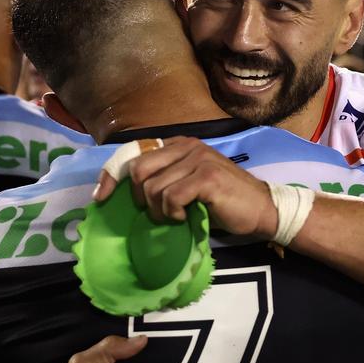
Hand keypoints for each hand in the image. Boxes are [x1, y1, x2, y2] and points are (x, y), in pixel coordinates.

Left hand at [93, 136, 277, 237]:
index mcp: (178, 145)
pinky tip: (185, 217)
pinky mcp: (206, 176)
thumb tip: (128, 193)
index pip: (133, 153)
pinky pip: (170, 197)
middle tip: (157, 213)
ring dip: (159, 211)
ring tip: (175, 218)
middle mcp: (186, 146)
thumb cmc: (224, 202)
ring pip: (153, 187)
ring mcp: (197, 158)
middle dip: (139, 198)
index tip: (101, 197)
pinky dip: (172, 213)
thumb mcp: (189, 185)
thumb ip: (164, 179)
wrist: (262, 210)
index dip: (111, 175)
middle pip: (138, 170)